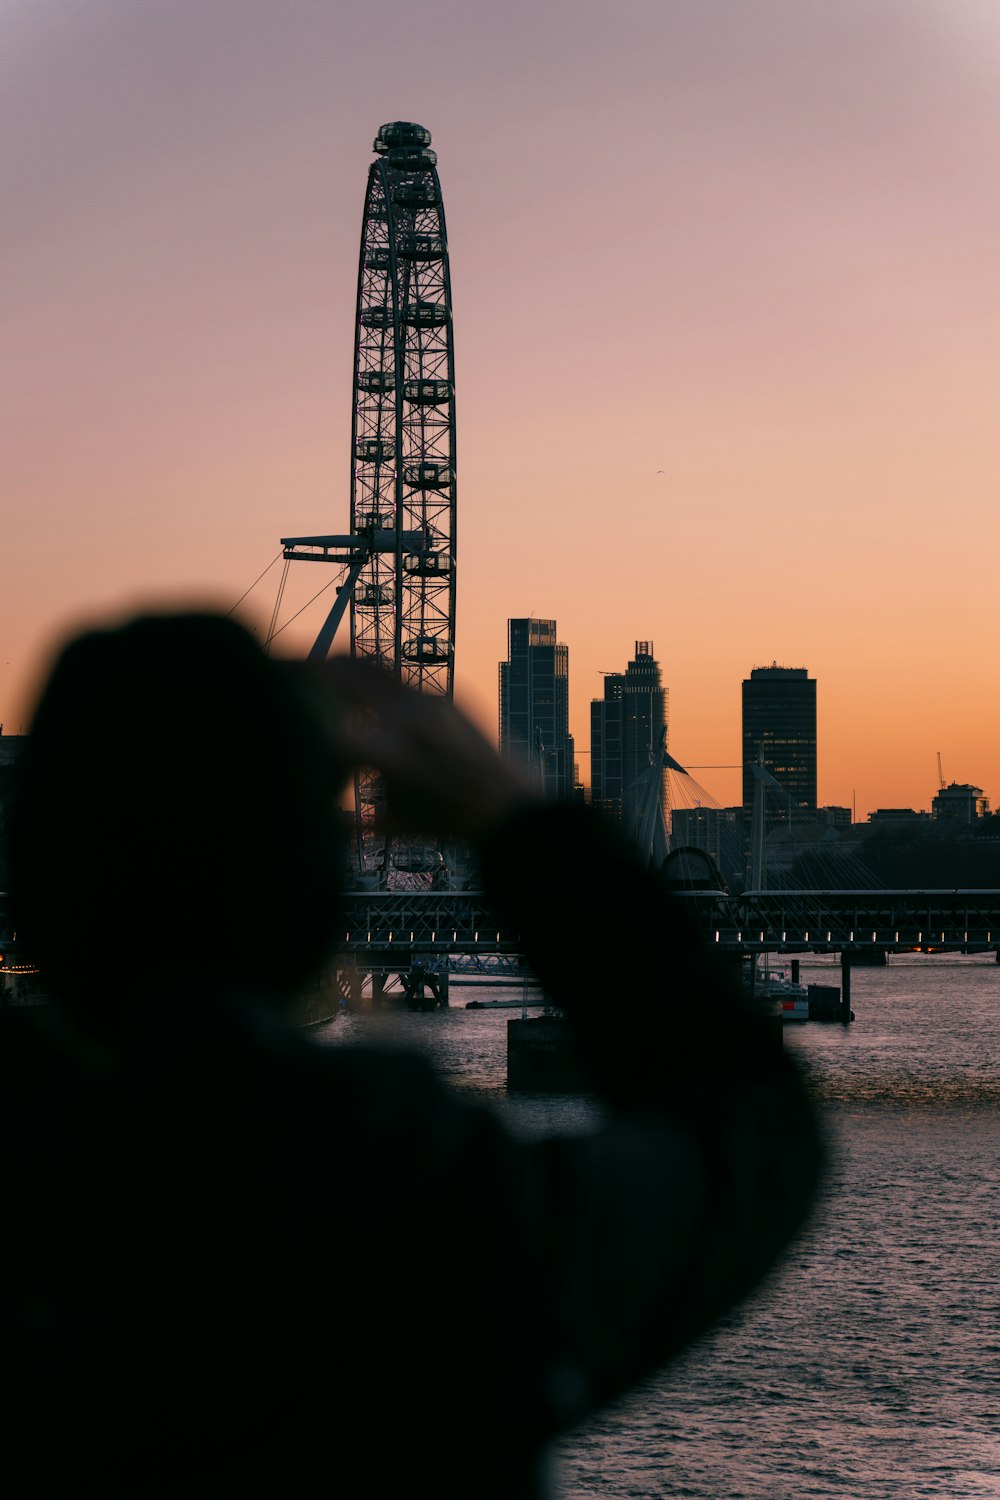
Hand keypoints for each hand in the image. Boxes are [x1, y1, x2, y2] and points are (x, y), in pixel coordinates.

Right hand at [290, 656, 537, 838]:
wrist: (512, 805)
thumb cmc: (449, 823)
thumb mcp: (392, 825)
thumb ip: (346, 820)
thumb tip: (309, 818)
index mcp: (391, 754)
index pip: (325, 727)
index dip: (292, 718)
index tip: (270, 716)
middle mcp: (408, 718)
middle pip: (340, 672)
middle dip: (303, 669)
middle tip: (274, 668)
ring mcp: (427, 700)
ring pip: (366, 663)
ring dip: (333, 665)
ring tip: (307, 668)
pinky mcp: (442, 696)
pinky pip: (393, 676)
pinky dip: (365, 678)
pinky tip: (350, 686)